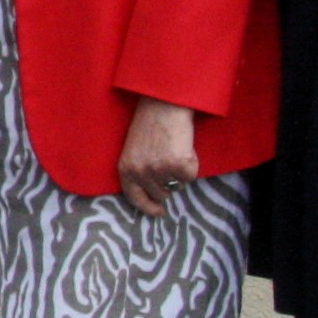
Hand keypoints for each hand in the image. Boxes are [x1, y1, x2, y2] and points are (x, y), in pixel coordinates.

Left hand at [115, 97, 200, 217]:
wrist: (164, 104)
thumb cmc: (150, 124)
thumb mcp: (133, 150)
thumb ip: (139, 170)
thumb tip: (156, 196)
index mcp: (126, 168)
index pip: (135, 198)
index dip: (148, 207)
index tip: (159, 212)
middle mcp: (141, 172)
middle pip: (160, 193)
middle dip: (167, 183)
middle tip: (169, 161)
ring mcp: (160, 170)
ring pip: (177, 185)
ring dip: (179, 173)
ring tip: (174, 151)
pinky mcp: (179, 165)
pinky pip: (190, 177)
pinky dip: (191, 166)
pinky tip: (184, 149)